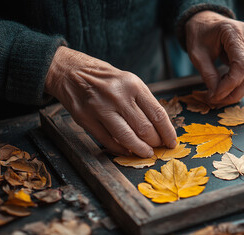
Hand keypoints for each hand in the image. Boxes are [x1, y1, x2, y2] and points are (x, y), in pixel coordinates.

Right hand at [44, 47, 176, 156]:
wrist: (71, 72)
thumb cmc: (106, 80)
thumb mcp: (129, 82)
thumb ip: (144, 103)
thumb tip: (160, 130)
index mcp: (133, 85)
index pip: (158, 114)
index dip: (167, 132)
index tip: (172, 142)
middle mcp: (118, 96)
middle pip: (144, 128)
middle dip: (155, 142)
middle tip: (157, 147)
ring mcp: (100, 108)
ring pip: (127, 137)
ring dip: (140, 149)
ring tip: (146, 153)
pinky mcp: (85, 119)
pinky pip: (108, 141)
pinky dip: (120, 149)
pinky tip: (127, 150)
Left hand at [186, 11, 243, 104]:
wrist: (205, 21)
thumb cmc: (199, 33)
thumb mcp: (197, 54)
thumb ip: (208, 74)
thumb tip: (215, 95)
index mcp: (234, 32)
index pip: (241, 65)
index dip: (229, 84)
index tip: (215, 96)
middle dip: (232, 92)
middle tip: (215, 102)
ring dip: (234, 92)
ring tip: (217, 98)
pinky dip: (235, 85)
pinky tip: (223, 90)